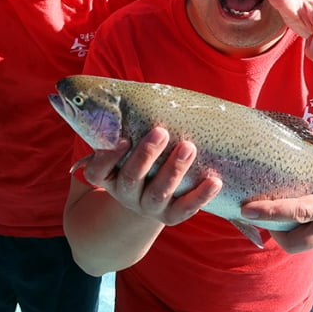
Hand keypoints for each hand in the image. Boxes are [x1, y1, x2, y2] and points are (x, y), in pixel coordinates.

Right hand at [79, 127, 219, 225]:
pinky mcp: (170, 216)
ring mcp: (147, 208)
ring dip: (174, 169)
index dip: (108, 157)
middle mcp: (125, 194)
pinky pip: (185, 209)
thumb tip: (130, 95)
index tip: (122, 139)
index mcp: (108, 178)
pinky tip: (214, 181)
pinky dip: (201, 196)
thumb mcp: (126, 148)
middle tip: (161, 132)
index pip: (98, 171)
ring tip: (188, 147)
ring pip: (158, 193)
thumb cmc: (138, 158)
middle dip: (146, 155)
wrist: (148, 196)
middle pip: (131, 178)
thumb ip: (125, 128)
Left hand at [239, 130, 312, 252]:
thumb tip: (285, 129)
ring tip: (274, 210)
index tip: (246, 208)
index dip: (269, 213)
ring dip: (285, 233)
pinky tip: (296, 213)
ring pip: (303, 245)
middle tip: (257, 209)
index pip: (298, 213)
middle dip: (271, 231)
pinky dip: (302, 232)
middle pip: (293, 244)